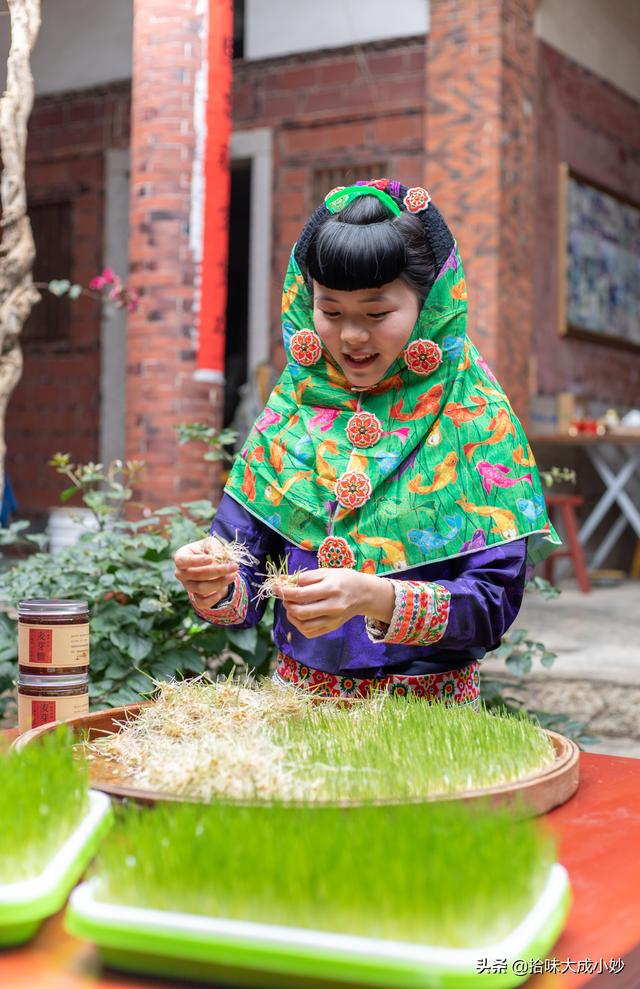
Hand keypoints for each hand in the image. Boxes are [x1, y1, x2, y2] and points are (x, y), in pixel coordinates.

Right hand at [174, 538, 237, 609]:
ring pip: (201, 588)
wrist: (213, 564)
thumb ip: (213, 547)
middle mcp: (181, 573)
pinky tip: (220, 594)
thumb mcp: (211, 543)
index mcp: (181, 556)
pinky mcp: (195, 597)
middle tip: (234, 566)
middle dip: (217, 571)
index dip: (195, 561)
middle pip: (196, 575)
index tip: (210, 559)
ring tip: (233, 575)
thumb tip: (217, 557)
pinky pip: (201, 603)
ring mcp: (187, 586)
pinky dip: (211, 600)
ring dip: (220, 582)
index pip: (182, 561)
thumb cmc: (209, 550)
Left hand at [278, 568, 393, 638]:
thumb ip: (304, 577)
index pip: (301, 594)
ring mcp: (332, 620)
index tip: (274, 587)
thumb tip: (281, 580)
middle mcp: (333, 607)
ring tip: (291, 606)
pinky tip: (298, 615)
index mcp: (331, 589)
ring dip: (291, 615)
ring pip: (303, 625)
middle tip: (285, 596)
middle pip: (300, 611)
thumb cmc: (344, 579)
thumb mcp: (326, 572)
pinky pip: (309, 632)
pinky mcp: (331, 628)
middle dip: (286, 604)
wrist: (364, 594)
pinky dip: (299, 625)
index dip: (284, 591)